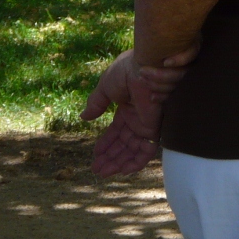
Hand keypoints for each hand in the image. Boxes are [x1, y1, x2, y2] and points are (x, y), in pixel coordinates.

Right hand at [81, 46, 196, 176]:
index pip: (117, 131)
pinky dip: (137, 161)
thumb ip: (97, 103)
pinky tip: (124, 170)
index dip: (106, 143)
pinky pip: (148, 149)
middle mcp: (138, 117)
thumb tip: (84, 117)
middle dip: (111, 157)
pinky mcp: (153, 127)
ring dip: (120, 162)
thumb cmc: (127, 71)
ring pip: (134, 149)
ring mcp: (146, 123)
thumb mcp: (106, 87)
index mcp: (128, 107)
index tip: (95, 154)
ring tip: (104, 172)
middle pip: (124, 143)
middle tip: (97, 169)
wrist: (146, 65)